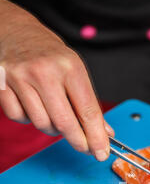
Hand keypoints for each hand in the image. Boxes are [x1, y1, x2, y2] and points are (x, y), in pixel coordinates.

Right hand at [0, 0, 112, 159]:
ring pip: (42, 124)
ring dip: (51, 128)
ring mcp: (21, 78)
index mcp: (70, 67)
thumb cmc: (49, 54)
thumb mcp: (75, 71)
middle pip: (65, 123)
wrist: (16, 30)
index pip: (88, 111)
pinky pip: (19, 118)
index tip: (102, 152)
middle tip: (84, 147)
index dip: (96, 137)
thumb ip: (89, 103)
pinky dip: (27, 118)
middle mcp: (45, 72)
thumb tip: (105, 132)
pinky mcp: (2, 86)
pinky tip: (32, 104)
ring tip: (54, 114)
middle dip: (78, 141)